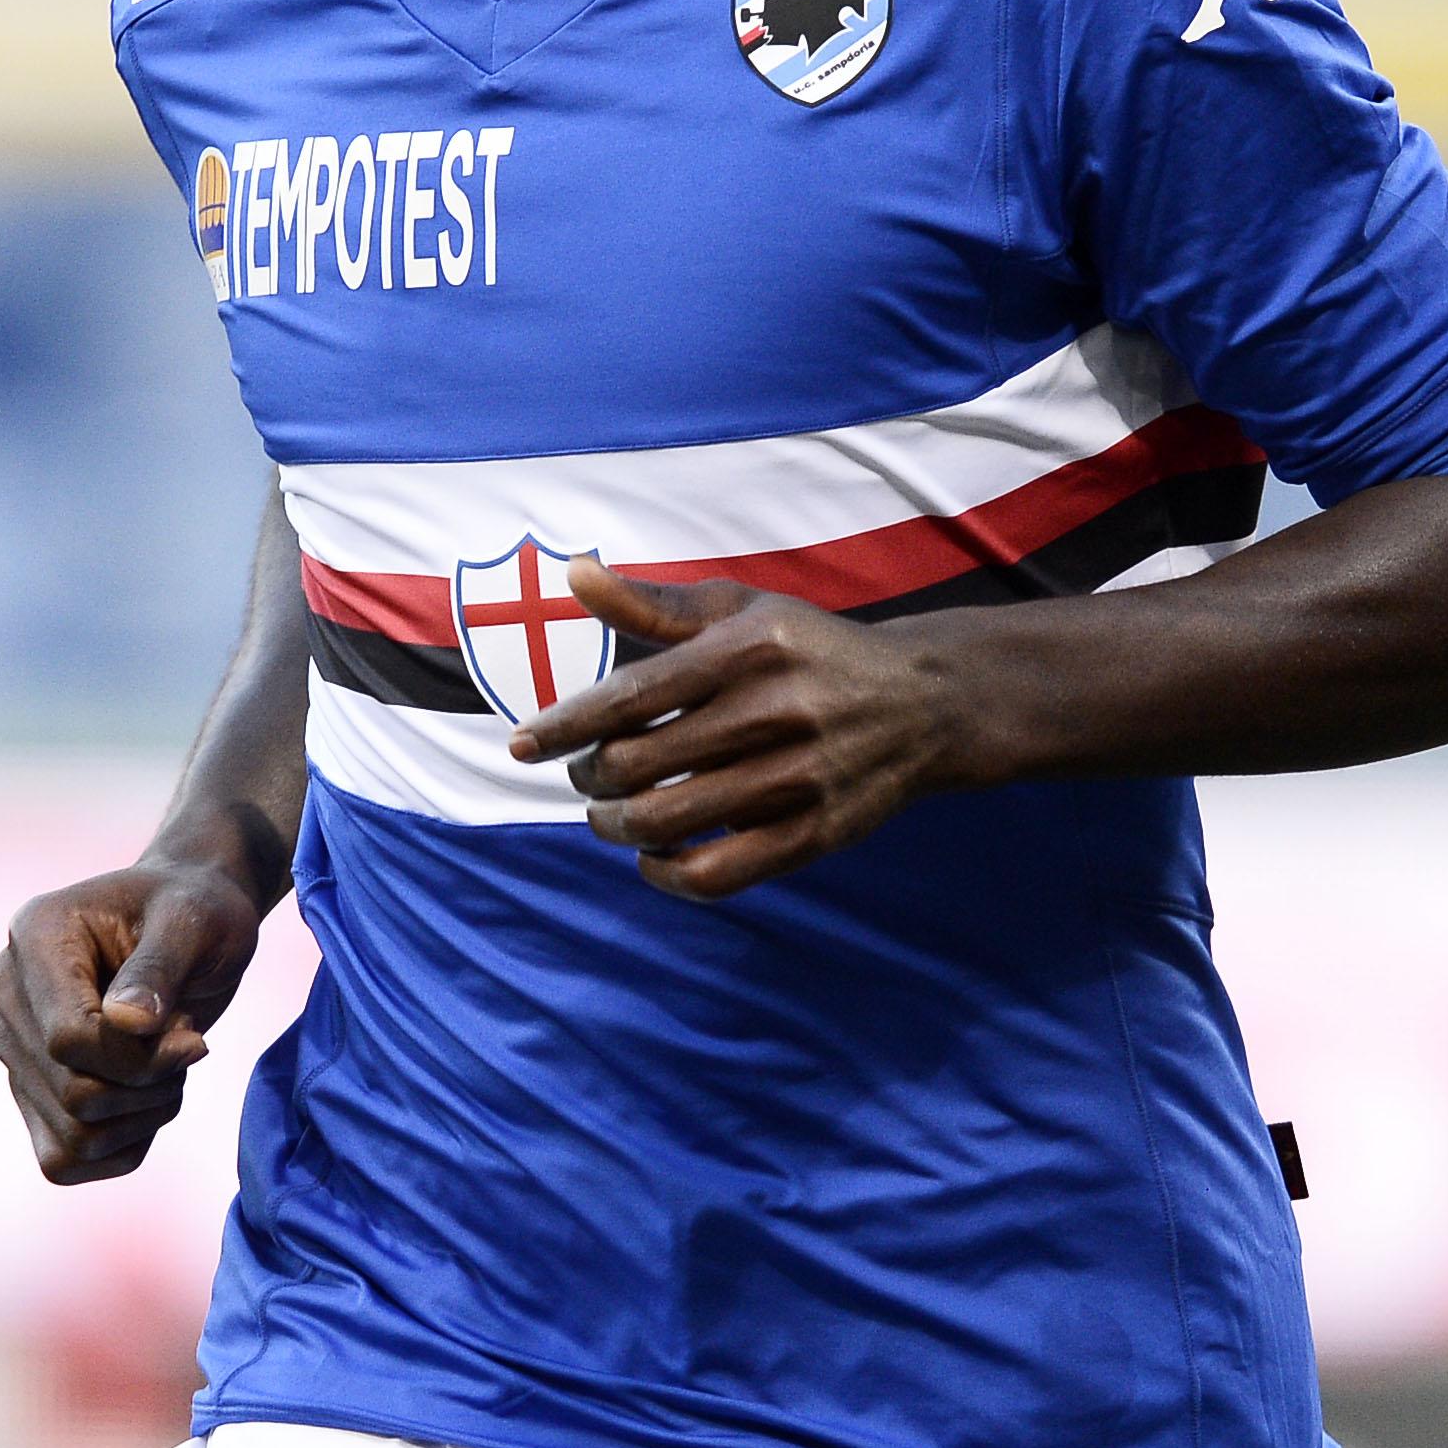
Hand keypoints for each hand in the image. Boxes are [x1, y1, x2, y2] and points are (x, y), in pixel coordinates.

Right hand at [0, 859, 262, 1185]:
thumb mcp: (196, 924)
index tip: (193, 1038)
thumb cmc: (196, 913)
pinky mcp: (30, 1091)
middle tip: (187, 1044)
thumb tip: (127, 1023)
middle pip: (72, 1094)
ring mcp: (13, 1047)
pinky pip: (66, 1160)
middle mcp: (7, 993)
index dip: (140, 1059)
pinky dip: (124, 1144)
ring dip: (144, 1116)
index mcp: (36, 936)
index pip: (68, 1040)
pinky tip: (149, 1096)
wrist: (191, 928)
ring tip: (170, 1063)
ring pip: (72, 1137)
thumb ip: (161, 968)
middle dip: (151, 1085)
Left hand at [510, 560, 960, 900]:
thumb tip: (574, 574)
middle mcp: (774, 711)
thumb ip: (655, 604)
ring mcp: (798, 778)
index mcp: (748, 648)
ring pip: (667, 821)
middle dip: (590, 777)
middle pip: (637, 763)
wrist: (926, 703)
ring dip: (617, 826)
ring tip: (611, 815)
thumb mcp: (743, 610)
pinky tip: (653, 857)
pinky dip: (665, 873)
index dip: (563, 725)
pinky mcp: (817, 834)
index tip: (521, 745)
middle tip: (588, 776)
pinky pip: (717, 873)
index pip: (629, 695)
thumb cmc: (812, 649)